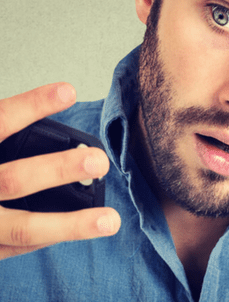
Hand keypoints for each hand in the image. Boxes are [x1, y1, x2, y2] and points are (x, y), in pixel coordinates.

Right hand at [0, 83, 120, 259]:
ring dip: (71, 225)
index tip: (68, 91)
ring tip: (109, 219)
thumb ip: (5, 128)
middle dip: (59, 170)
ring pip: (23, 228)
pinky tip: (81, 225)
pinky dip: (53, 235)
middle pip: (13, 180)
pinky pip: (21, 245)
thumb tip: (54, 100)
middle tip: (98, 160)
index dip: (31, 107)